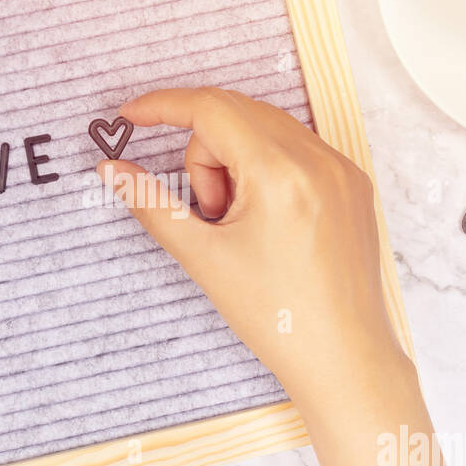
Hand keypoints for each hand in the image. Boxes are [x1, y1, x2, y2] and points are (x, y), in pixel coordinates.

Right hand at [98, 88, 410, 421]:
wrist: (344, 359)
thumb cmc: (277, 318)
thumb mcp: (202, 258)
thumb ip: (151, 204)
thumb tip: (111, 169)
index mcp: (280, 174)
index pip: (209, 108)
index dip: (162, 106)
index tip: (129, 115)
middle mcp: (318, 159)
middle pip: (234, 115)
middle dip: (203, 155)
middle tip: (207, 214)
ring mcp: (342, 168)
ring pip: (264, 129)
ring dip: (235, 163)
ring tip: (239, 226)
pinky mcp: (353, 183)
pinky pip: (295, 149)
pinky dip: (266, 171)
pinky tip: (266, 223)